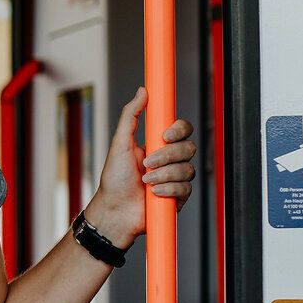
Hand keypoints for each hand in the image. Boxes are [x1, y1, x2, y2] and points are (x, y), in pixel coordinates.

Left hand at [85, 86, 195, 246]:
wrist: (115, 210)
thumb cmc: (114, 179)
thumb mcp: (119, 143)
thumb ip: (130, 115)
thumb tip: (142, 91)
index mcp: (159, 145)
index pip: (183, 129)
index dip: (178, 130)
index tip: (163, 136)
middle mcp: (170, 160)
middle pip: (188, 147)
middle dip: (166, 157)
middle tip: (146, 164)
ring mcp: (176, 178)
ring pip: (187, 169)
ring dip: (163, 175)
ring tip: (145, 182)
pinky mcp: (179, 196)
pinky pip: (185, 188)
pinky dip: (167, 190)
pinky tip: (153, 195)